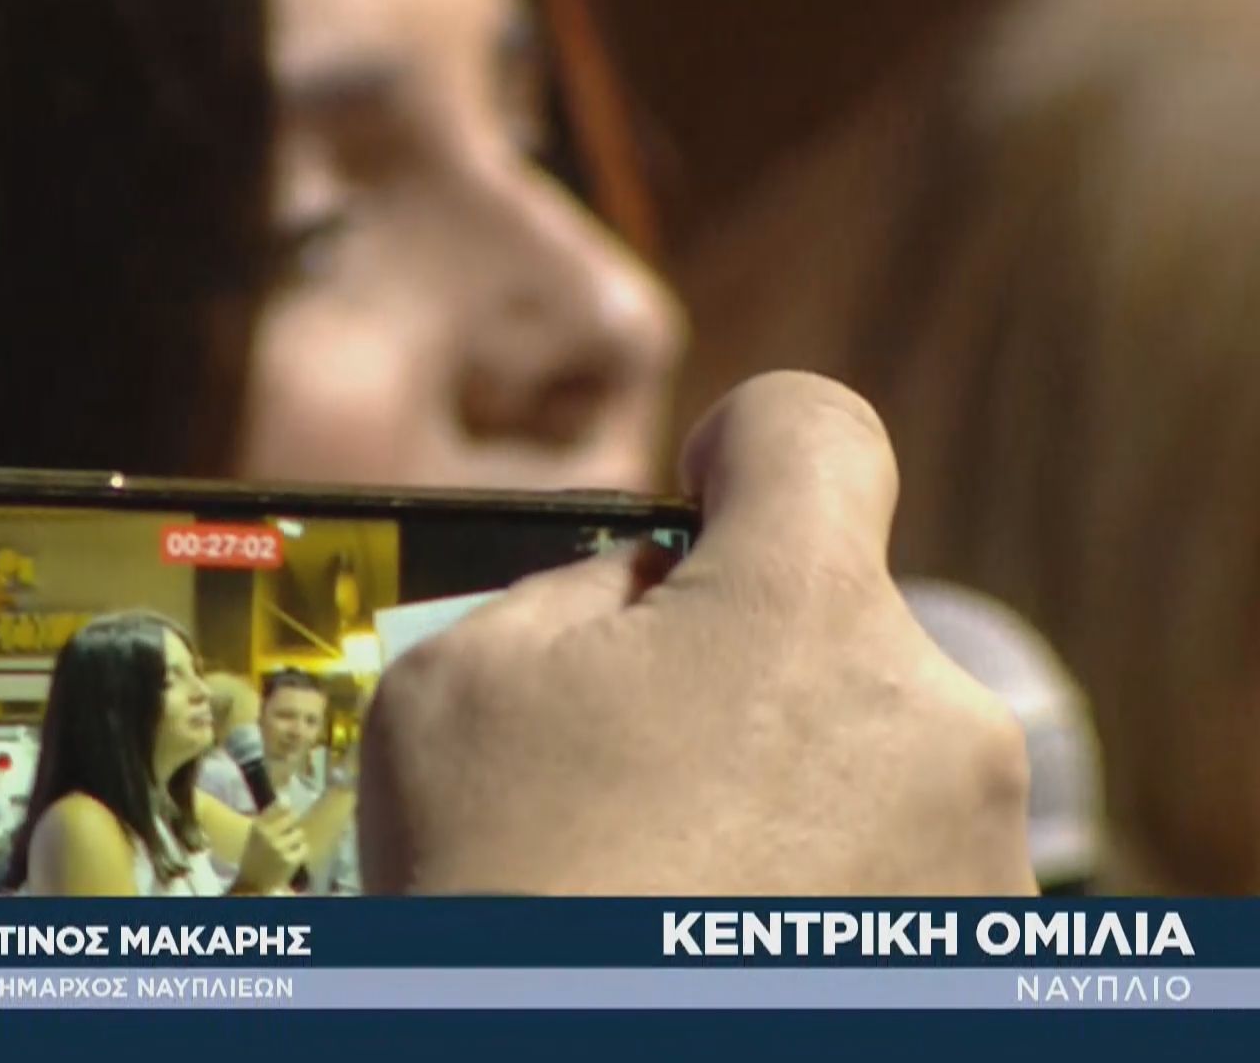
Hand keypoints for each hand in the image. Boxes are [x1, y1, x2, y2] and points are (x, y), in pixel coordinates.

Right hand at [234, 804, 308, 894]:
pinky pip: (304, 848)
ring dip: (296, 840)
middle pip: (292, 817)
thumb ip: (270, 816)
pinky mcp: (289, 861)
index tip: (288, 808)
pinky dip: (300, 852)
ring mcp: (279, 848)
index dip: (286, 807)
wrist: (251, 884)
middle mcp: (267, 835)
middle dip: (291, 825)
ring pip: (299, 833)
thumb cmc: (254, 856)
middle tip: (286, 835)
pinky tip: (291, 857)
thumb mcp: (255, 834)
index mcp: (257, 826)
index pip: (280, 806)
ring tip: (287, 848)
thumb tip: (287, 796)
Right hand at [359, 373, 1033, 894]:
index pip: (812, 432)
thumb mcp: (455, 683)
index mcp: (797, 610)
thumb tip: (648, 588)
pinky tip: (715, 926)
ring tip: (662, 870)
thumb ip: (570, 586)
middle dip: (740, 655)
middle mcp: (926, 717)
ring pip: (869, 741)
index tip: (701, 507)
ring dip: (783, 773)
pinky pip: (901, 853)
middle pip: (834, 612)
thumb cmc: (500, 890)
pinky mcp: (976, 946)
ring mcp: (971, 848)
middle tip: (625, 755)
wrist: (560, 1054)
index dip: (743, 451)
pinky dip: (822, 872)